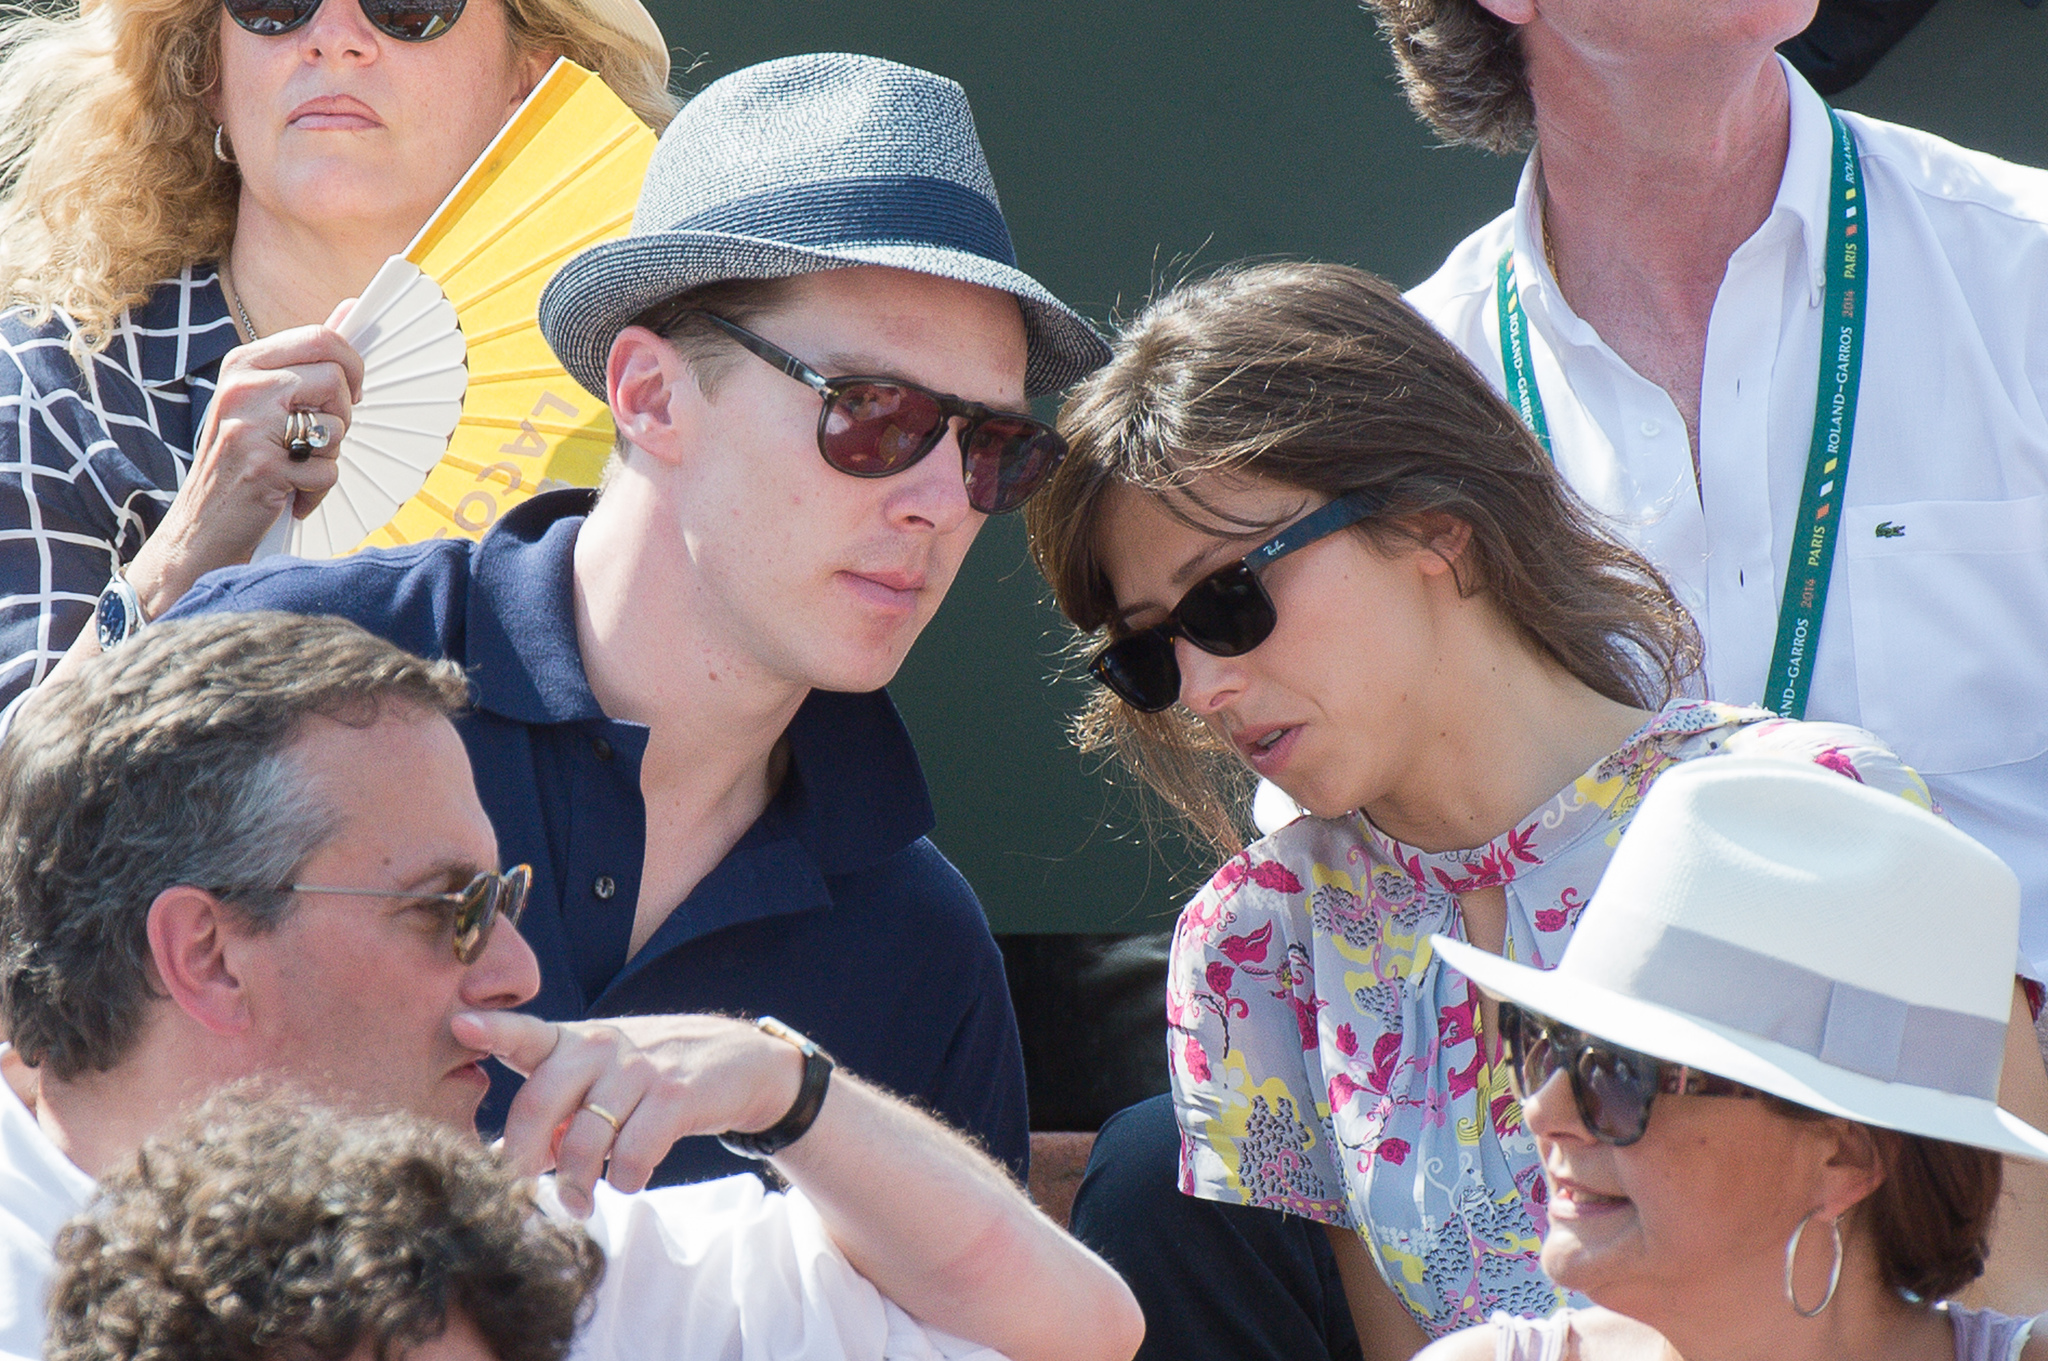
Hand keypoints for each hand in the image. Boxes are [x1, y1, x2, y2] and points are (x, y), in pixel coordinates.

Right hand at [127, 300, 362, 613]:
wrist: (201, 527)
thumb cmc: (242, 462)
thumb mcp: (265, 401)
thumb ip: (307, 358)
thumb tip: (351, 309)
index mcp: (244, 364)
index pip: (323, 338)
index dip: (352, 368)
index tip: (346, 395)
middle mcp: (243, 387)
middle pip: (337, 378)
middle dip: (344, 413)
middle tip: (321, 436)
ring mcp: (250, 426)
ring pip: (338, 426)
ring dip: (328, 457)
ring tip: (294, 467)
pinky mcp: (263, 467)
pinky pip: (327, 472)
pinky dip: (316, 493)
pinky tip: (287, 494)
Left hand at [451, 1011, 805, 1215]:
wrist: (738, 1064)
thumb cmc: (650, 1080)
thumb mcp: (599, 1083)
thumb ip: (555, 1115)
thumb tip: (506, 1165)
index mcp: (571, 1041)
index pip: (525, 1032)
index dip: (493, 1030)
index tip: (460, 1023)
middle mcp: (600, 1046)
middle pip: (538, 1103)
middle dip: (524, 1159)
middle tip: (521, 1191)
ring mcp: (638, 1068)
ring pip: (584, 1141)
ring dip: (578, 1185)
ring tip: (580, 1202)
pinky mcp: (674, 1095)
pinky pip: (633, 1154)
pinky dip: (627, 1180)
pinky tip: (630, 1179)